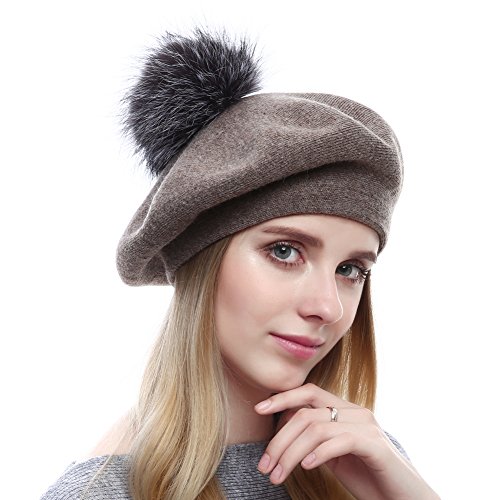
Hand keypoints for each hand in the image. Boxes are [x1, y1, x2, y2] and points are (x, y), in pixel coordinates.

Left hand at [254, 383, 438, 499]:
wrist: (404, 498)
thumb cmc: (368, 477)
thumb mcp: (334, 454)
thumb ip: (315, 438)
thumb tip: (283, 429)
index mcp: (345, 410)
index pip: (308, 392)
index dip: (282, 397)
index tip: (258, 408)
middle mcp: (356, 412)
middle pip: (306, 413)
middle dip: (279, 439)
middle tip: (264, 466)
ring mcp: (367, 426)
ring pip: (316, 428)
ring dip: (291, 453)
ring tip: (277, 475)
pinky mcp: (375, 445)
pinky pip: (339, 441)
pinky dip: (318, 454)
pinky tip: (306, 467)